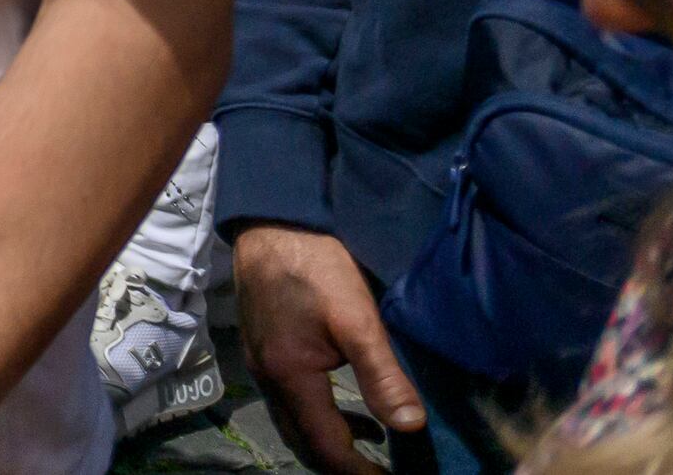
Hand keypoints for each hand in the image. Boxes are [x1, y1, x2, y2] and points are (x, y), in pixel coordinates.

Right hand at [230, 224, 423, 474]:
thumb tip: (411, 427)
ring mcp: (261, 363)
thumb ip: (382, 374)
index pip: (325, 445)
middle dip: (340, 465)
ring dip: (330, 442)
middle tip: (379, 473)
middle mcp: (268, 378)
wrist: (272, 222)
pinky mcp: (264, 348)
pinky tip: (346, 406)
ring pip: (293, 423)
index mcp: (290, 376)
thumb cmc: (315, 266)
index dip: (358, 472)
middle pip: (302, 442)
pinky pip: (290, 402)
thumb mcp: (357, 319)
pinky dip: (319, 418)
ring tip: (372, 448)